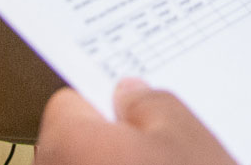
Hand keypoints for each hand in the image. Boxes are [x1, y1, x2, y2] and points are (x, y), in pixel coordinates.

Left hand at [37, 78, 236, 164]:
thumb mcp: (183, 136)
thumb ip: (152, 104)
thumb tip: (132, 94)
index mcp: (68, 143)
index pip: (70, 100)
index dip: (105, 96)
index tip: (126, 94)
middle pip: (77, 139)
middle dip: (115, 133)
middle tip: (160, 134)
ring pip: (90, 164)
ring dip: (120, 160)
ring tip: (171, 159)